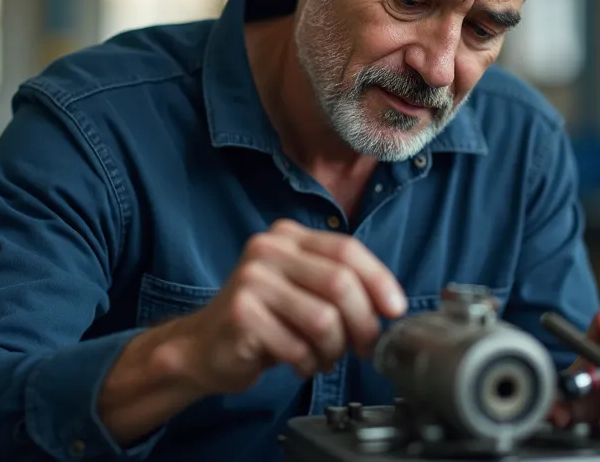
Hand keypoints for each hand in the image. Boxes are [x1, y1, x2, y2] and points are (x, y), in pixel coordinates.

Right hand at [172, 219, 406, 393]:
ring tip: (325, 357)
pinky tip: (300, 363)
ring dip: (334, 349)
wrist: (203, 347)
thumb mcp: (302, 290)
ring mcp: (251, 280)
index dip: (379, 280)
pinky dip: (308, 363)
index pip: (346, 249)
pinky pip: (297, 346)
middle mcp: (268, 250)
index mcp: (288, 236)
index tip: (396, 310)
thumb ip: (339, 285)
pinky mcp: (241, 314)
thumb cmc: (263, 321)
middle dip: (363, 323)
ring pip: (324, 319)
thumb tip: (390, 306)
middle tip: (365, 347)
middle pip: (340, 283)